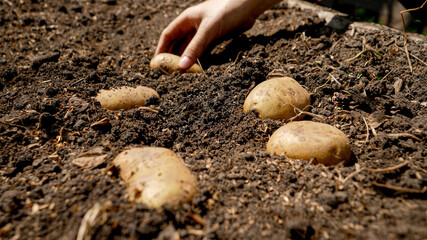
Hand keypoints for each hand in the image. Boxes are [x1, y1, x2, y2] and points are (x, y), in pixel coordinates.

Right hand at [155, 0, 280, 69]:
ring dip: (186, 60)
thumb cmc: (227, 10)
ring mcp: (205, 32)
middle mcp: (194, 25)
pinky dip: (199, 60)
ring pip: (191, 49)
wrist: (249, 6)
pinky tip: (197, 70)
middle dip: (173, 57)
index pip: (168, 35)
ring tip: (182, 75)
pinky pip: (203, 51)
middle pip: (178, 43)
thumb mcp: (208, 29)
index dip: (161, 49)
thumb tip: (181, 67)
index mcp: (187, 19)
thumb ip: (195, 48)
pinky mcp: (215, 38)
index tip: (157, 64)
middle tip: (169, 73)